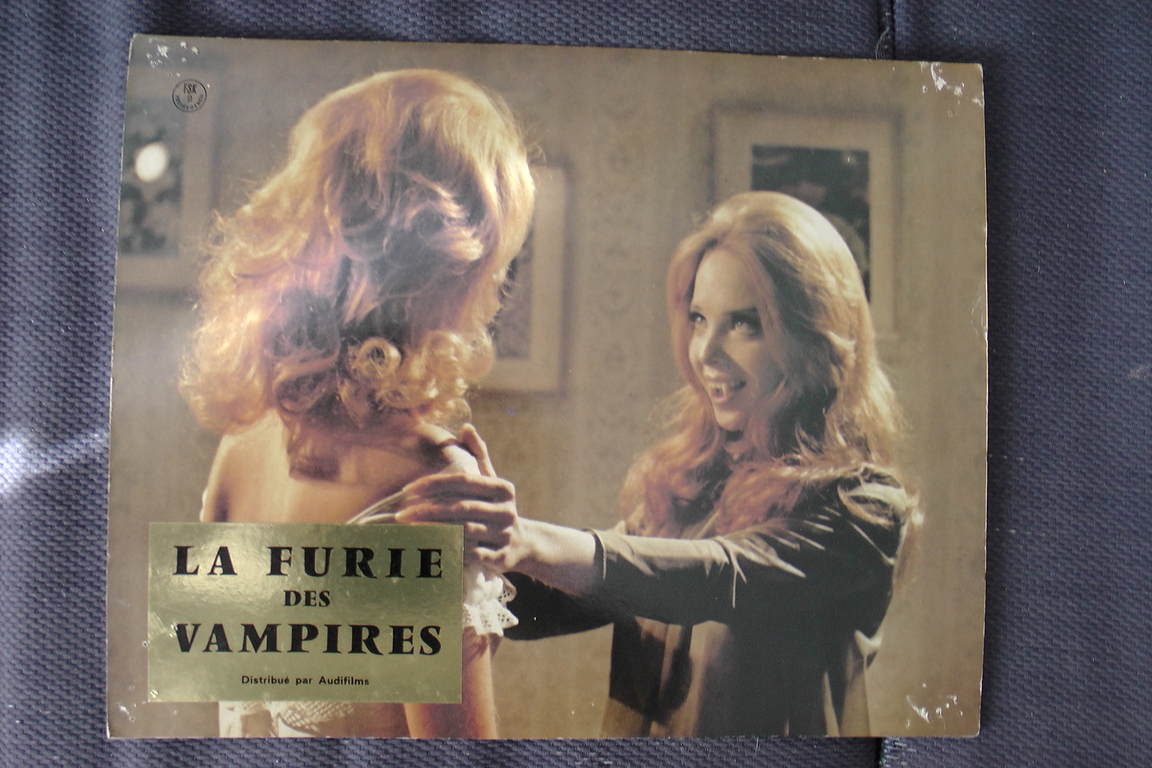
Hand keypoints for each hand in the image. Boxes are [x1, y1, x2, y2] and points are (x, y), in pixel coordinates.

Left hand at [396, 425, 527, 570]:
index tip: (408, 489)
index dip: (434, 483)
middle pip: (461, 507)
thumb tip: (466, 427)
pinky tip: (429, 548)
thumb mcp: (492, 481)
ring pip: (464, 531)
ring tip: (410, 529)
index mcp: (503, 489)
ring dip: (434, 530)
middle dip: (428, 510)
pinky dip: (450, 551)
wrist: (524, 544)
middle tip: (401, 514)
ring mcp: (504, 535)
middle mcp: (506, 510)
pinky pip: (470, 554)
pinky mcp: (500, 558)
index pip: (463, 481)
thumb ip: (479, 454)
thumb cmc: (497, 507)